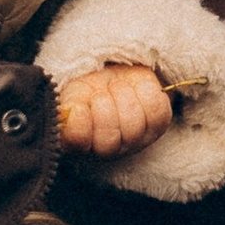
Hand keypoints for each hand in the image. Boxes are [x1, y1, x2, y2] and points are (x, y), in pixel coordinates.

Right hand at [56, 63, 176, 155]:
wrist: (116, 74)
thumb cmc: (91, 89)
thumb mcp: (73, 94)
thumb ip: (67, 108)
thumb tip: (70, 113)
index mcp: (78, 142)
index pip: (78, 142)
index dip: (79, 123)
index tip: (80, 106)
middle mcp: (107, 149)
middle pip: (108, 139)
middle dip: (103, 106)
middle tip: (101, 93)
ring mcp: (135, 141)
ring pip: (132, 124)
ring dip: (123, 95)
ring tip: (117, 88)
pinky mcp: (158, 125)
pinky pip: (156, 110)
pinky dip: (145, 90)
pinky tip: (136, 88)